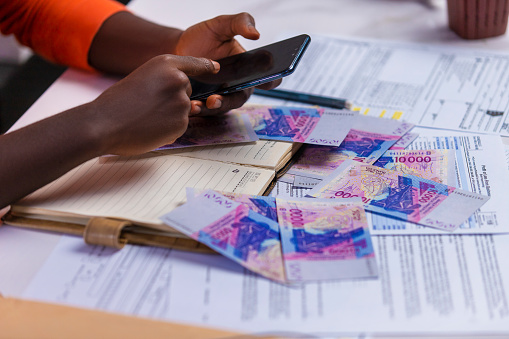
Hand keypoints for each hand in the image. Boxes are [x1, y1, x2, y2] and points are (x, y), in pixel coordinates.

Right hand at [89, 55, 218, 155]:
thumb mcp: (142, 78)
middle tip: (147, 106)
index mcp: (166, 64)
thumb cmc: (117, 103)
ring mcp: (182, 102)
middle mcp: (179, 80)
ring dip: (170, 116)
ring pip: (183, 111)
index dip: (205, 66)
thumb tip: (181, 93)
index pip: (193, 63)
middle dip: (173, 100)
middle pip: (187, 91)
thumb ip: (164, 80)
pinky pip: (180, 126)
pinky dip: (168, 130)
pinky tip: (150, 128)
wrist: (104, 124)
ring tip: (146, 117)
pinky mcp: (182, 123)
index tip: (215, 67)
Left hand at [175, 12, 280, 114]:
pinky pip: (207, 111)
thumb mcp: (221, 24)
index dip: (272, 80)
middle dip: (228, 101)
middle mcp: (238, 85)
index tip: (266, 80)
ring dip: (210, 109)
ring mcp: (223, 95)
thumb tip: (256, 33)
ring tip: (196, 105)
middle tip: (214, 99)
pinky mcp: (207, 103)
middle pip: (240, 98)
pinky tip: (190, 106)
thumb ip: (240, 22)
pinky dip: (199, 110)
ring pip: (222, 108)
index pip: (267, 78)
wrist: (178, 47)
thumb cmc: (203, 36)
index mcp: (248, 68)